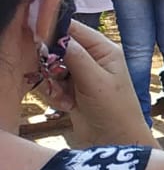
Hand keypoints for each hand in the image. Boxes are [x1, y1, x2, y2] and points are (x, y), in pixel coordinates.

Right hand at [40, 22, 155, 147]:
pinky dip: (54, 96)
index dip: (54, 33)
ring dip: (53, 85)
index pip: (74, 29)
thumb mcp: (96, 81)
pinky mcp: (70, 89)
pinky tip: (67, 107)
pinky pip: (50, 85)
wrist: (115, 140)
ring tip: (67, 99)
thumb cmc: (115, 110)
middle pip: (57, 49)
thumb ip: (77, 57)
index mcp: (103, 49)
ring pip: (50, 69)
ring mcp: (80, 74)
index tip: (42, 46)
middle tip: (58, 80)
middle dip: (52, 67)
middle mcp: (91, 58)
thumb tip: (57, 34)